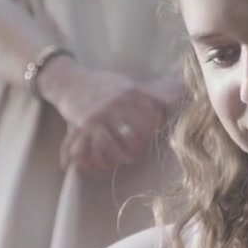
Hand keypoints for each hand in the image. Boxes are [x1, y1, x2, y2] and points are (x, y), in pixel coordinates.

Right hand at [39, 58, 170, 174]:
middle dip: (138, 145)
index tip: (154, 133)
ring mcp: (95, 117)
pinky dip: (93, 162)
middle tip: (137, 151)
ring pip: (109, 145)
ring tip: (121, 160)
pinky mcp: (79, 127)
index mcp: (128, 93)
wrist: (69, 81)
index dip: (156, 128)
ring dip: (116, 157)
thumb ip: (152, 95)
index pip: (152, 116)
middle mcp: (113, 105)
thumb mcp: (129, 86)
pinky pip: (86, 150)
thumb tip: (178, 99)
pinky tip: (102, 167)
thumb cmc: (104, 85)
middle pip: (134, 133)